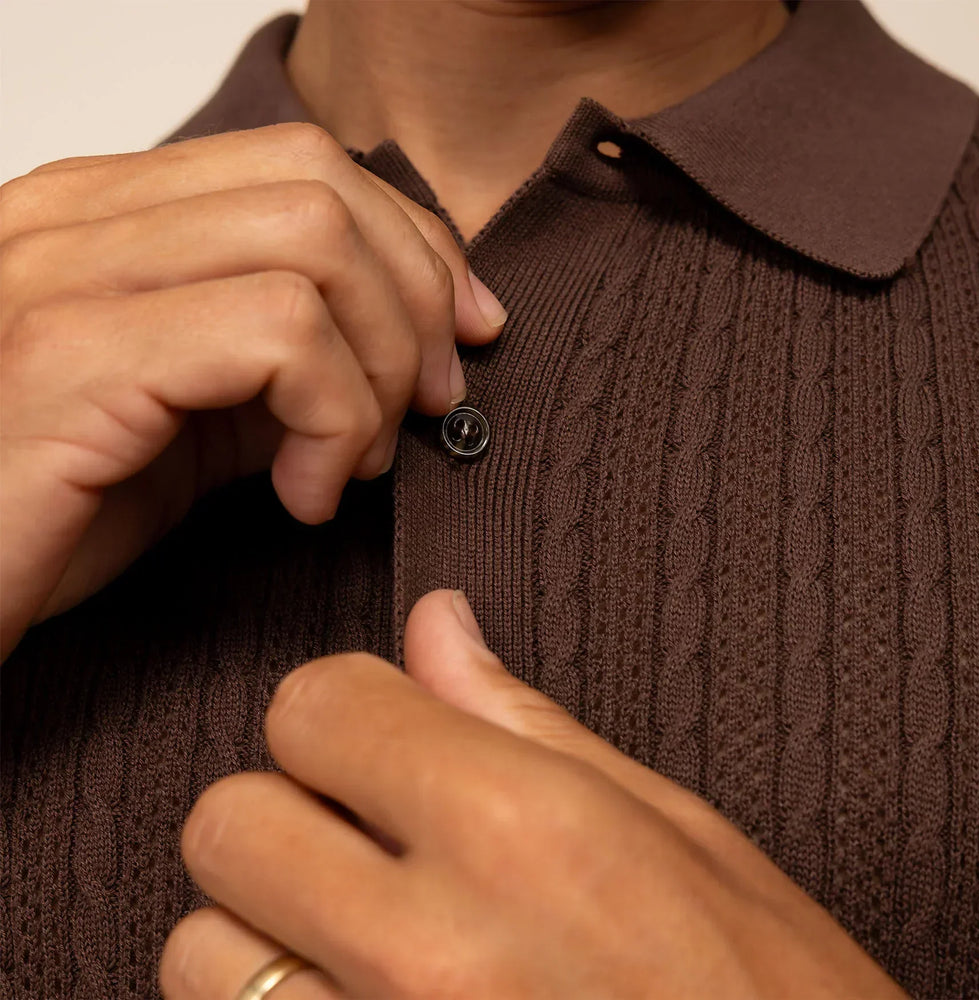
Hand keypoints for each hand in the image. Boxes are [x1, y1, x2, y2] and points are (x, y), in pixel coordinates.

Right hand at [0, 125, 506, 658]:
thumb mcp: (197, 421)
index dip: (416, 245)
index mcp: (109, 215)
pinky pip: (277, 335)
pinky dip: (331, 422)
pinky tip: (305, 499)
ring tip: (353, 465)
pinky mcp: (69, 356)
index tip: (464, 334)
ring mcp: (64, 274)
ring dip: (378, 371)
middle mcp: (77, 217)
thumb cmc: (59, 509)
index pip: (308, 165)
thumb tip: (406, 348)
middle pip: (322, 187)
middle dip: (417, 303)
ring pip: (313, 245)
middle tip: (427, 407)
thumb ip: (282, 364)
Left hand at [161, 590, 907, 999]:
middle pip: (228, 823)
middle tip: (364, 837)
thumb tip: (437, 626)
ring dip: (262, 932)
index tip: (379, 734)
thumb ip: (528, 723)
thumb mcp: (683, 837)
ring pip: (199, 953)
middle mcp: (428, 950)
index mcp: (522, 830)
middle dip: (285, 811)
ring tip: (359, 943)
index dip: (343, 711)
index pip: (315, 706)